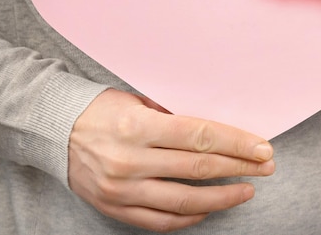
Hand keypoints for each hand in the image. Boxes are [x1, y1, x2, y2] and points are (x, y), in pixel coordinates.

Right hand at [68, 88, 274, 232]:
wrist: (54, 130)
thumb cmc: (102, 109)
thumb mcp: (138, 99)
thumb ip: (174, 116)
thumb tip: (218, 131)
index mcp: (138, 127)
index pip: (200, 136)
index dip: (237, 143)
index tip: (263, 148)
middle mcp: (130, 160)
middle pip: (199, 168)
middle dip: (239, 167)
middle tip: (265, 166)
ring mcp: (122, 189)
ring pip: (184, 201)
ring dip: (222, 197)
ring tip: (247, 190)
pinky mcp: (115, 208)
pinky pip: (161, 221)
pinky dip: (190, 217)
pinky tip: (210, 208)